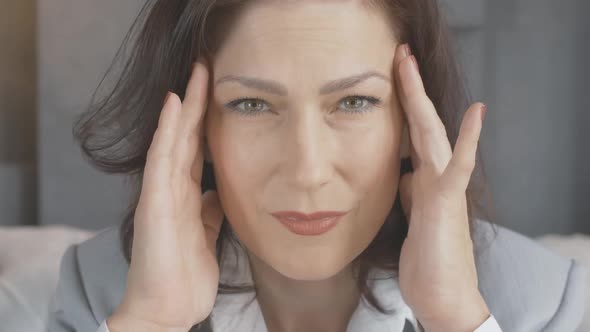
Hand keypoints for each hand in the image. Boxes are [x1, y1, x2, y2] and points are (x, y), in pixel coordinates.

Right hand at [108, 59, 223, 331]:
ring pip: (172, 140)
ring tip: (194, 74)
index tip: (224, 89)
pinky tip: (174, 106)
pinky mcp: (154, 204)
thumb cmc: (185, 272)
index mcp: (187, 194)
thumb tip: (220, 192)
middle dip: (198, 101)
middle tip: (207, 66)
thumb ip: (210, 209)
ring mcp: (161, 193)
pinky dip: (166, 131)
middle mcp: (172, 187)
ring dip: (184, 106)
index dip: (210, 118)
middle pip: (186, 136)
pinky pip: (161, 160)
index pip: (199, 147)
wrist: (168, 307)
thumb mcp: (207, 233)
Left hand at [393, 44, 490, 331]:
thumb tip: (404, 172)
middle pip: (419, 123)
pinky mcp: (447, 202)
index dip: (400, 103)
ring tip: (411, 66)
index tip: (387, 77)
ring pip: (432, 134)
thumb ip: (408, 190)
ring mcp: (443, 186)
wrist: (442, 296)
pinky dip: (467, 140)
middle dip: (408, 88)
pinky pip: (458, 166)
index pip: (409, 132)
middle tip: (398, 54)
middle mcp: (434, 176)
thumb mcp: (411, 215)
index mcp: (421, 179)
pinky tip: (477, 112)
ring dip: (422, 99)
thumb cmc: (427, 257)